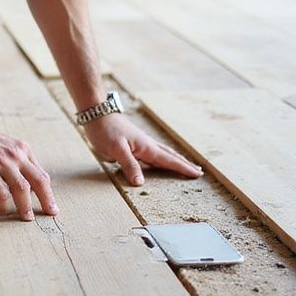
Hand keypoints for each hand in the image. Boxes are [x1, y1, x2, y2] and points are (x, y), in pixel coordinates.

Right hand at [0, 114, 57, 220]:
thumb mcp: (0, 146)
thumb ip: (7, 165)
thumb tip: (6, 190)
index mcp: (20, 149)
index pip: (40, 174)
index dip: (47, 191)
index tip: (50, 204)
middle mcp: (15, 155)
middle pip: (39, 181)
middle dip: (46, 200)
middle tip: (50, 213)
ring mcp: (1, 162)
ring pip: (23, 189)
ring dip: (26, 206)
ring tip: (26, 218)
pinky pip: (1, 193)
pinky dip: (4, 204)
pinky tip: (2, 208)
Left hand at [80, 112, 202, 185]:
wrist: (96, 111)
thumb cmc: (105, 129)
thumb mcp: (116, 149)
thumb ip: (129, 165)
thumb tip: (141, 184)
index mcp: (146, 147)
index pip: (169, 160)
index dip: (183, 168)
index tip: (198, 174)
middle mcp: (147, 144)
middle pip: (170, 156)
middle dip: (184, 164)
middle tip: (198, 171)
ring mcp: (140, 142)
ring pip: (162, 153)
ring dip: (174, 160)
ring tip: (184, 165)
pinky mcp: (133, 142)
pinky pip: (152, 152)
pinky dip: (161, 157)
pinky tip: (158, 159)